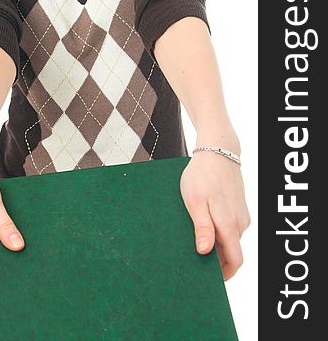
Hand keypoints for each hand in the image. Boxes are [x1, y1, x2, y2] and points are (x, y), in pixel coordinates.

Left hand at [180, 148, 250, 280]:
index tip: (208, 281)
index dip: (224, 275)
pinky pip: (229, 228)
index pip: (235, 261)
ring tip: (192, 241)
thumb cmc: (202, 175)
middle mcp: (240, 223)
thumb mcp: (195, 201)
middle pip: (231, 253)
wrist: (218, 151)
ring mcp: (241, 216)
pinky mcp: (238, 209)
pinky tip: (201, 225)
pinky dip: (218, 232)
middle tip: (193, 261)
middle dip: (216, 261)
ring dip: (216, 245)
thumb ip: (202, 227)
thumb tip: (205, 252)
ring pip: (230, 240)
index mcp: (229, 224)